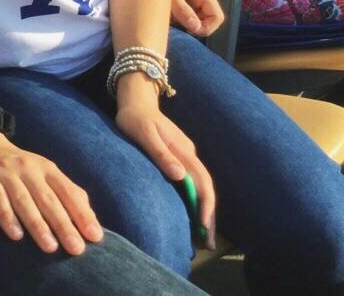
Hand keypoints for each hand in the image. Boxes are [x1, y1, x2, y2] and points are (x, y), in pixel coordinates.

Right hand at [0, 131, 103, 255]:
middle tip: (76, 248)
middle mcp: (28, 168)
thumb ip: (66, 192)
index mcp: (47, 168)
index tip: (95, 237)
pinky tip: (16, 235)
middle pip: (48, 199)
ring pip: (24, 200)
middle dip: (63, 224)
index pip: (68, 192)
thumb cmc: (20, 169)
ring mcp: (6, 172)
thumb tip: (90, 219)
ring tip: (50, 247)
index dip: (82, 213)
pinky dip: (7, 216)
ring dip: (38, 224)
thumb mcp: (44, 174)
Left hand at [114, 76, 215, 248]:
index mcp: (183, 150)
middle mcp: (188, 153)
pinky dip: (195, 198)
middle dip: (209, 215)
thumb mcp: (143, 134)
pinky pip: (192, 180)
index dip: (206, 206)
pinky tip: (191, 211)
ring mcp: (185, 153)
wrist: (135, 99)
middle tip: (208, 243)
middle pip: (205, 187)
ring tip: (202, 235)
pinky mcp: (179, 154)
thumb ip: (160, 153)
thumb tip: (180, 175)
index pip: (201, 183)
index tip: (204, 228)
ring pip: (201, 184)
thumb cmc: (135, 118)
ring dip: (204, 209)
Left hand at [169, 0, 223, 36]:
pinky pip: (191, 13)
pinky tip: (170, 14)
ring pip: (200, 17)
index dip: (207, 28)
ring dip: (188, 22)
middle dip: (196, 26)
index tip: (190, 30)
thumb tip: (197, 28)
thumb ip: (183, 10)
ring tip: (172, 18)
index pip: (217, 16)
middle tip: (178, 24)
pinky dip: (182, 18)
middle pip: (209, 18)